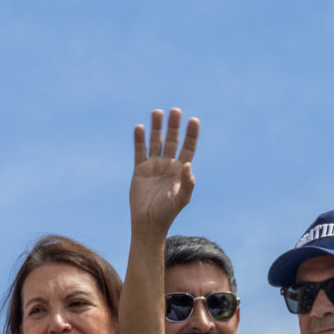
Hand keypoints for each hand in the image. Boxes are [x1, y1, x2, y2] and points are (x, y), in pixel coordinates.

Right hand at [129, 108, 198, 232]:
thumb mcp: (181, 198)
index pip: (188, 147)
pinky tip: (140, 128)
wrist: (148, 222)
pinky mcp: (140, 170)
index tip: (193, 121)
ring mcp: (153, 166)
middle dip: (173, 126)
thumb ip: (187, 182)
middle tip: (175, 111)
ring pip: (155, 142)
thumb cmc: (168, 212)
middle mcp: (168, 164)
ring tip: (157, 112)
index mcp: (180, 170)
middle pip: (172, 140)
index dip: (191, 134)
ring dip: (156, 128)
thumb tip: (188, 164)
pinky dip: (139, 140)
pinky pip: (139, 151)